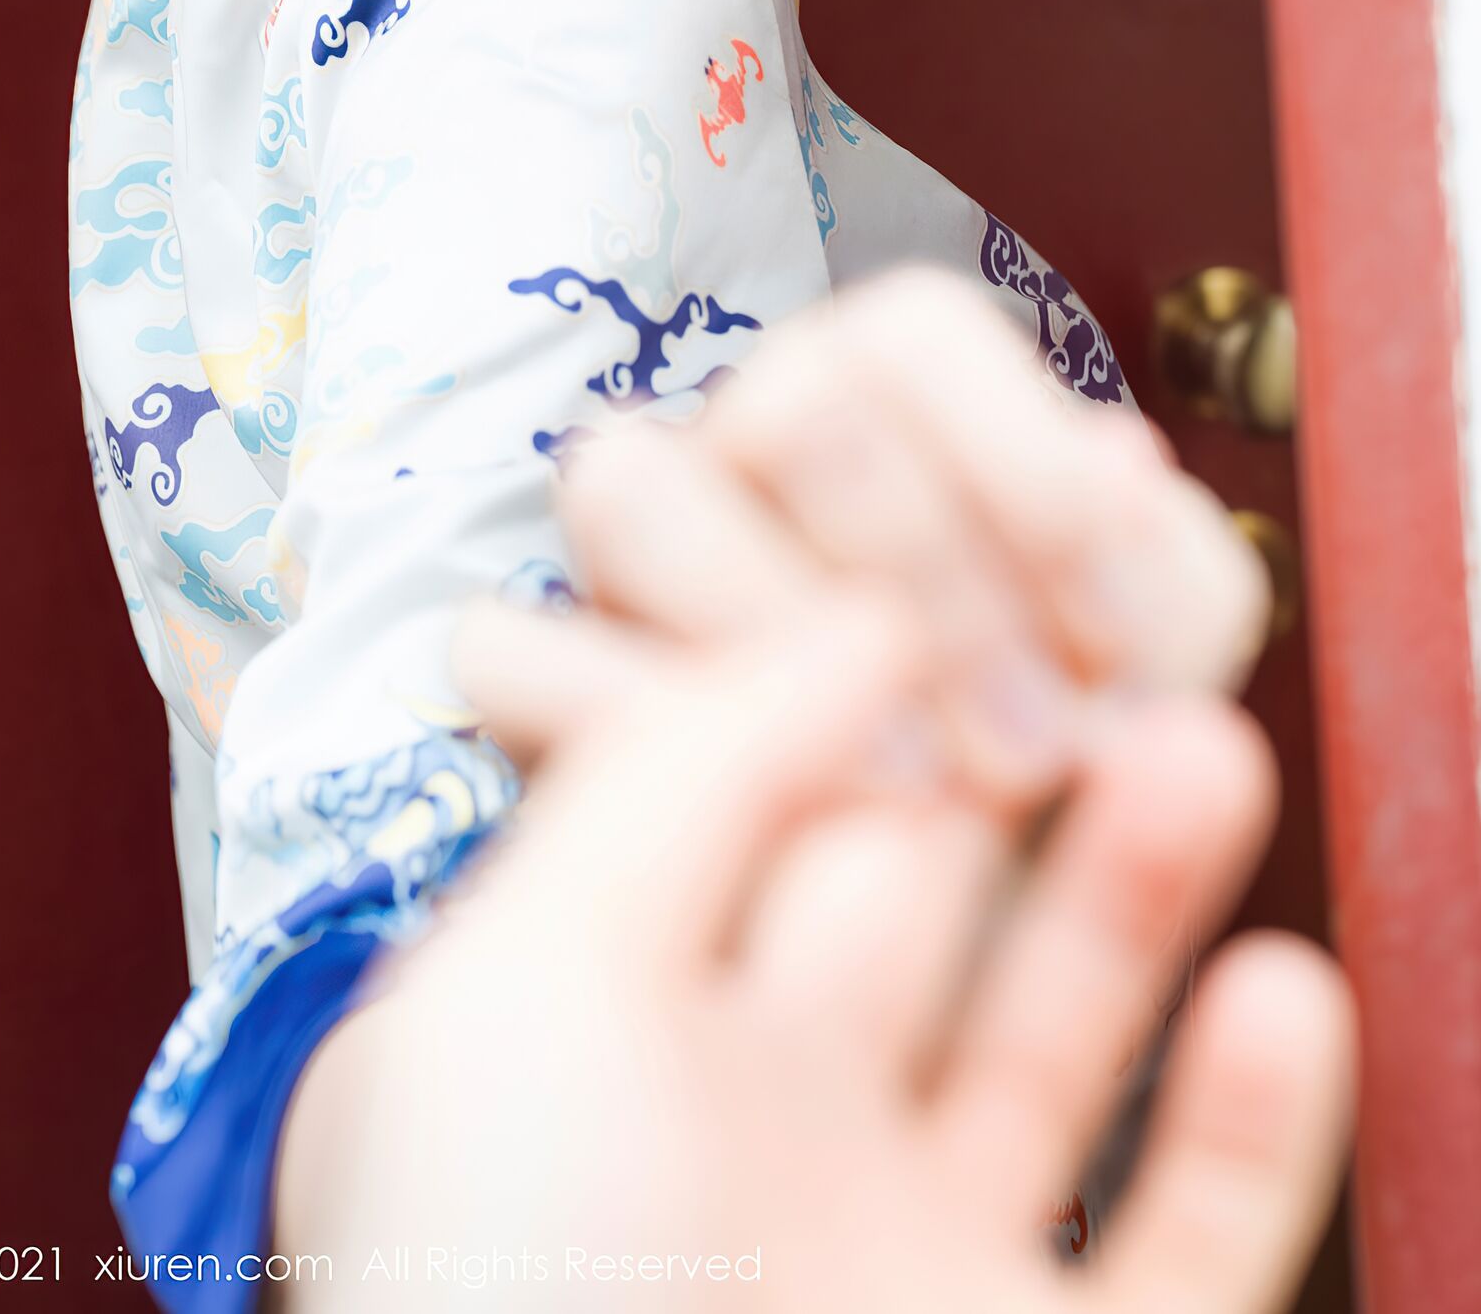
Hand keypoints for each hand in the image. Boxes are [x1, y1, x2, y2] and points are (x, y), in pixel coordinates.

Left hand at [281, 576, 1353, 1313]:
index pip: (753, 812)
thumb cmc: (520, 1284)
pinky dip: (1253, 1117)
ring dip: (1136, 894)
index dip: (856, 686)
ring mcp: (909, 1265)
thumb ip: (677, 768)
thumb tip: (848, 615)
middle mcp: (762, 1143)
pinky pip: (1193, 1241)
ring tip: (1203, 743)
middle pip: (918, 903)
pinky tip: (1284, 987)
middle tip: (1107, 639)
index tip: (966, 562)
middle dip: (1004, 763)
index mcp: (614, 1040)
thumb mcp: (534, 976)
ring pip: (1059, 1045)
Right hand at [467, 265, 1274, 810]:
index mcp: (895, 386)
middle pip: (798, 406)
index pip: (914, 332)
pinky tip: (759, 810)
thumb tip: (1118, 466)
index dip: (1025, 472)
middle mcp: (748, 427)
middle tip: (1036, 759)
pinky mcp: (535, 664)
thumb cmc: (1055, 752)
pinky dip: (619, 718)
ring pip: (630, 489)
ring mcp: (632, 540)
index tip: (1119, 643)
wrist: (951, 929)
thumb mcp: (1159, 671)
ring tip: (913, 796)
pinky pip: (509, 644)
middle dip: (934, 589)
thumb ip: (1169, 574)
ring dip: (776, 639)